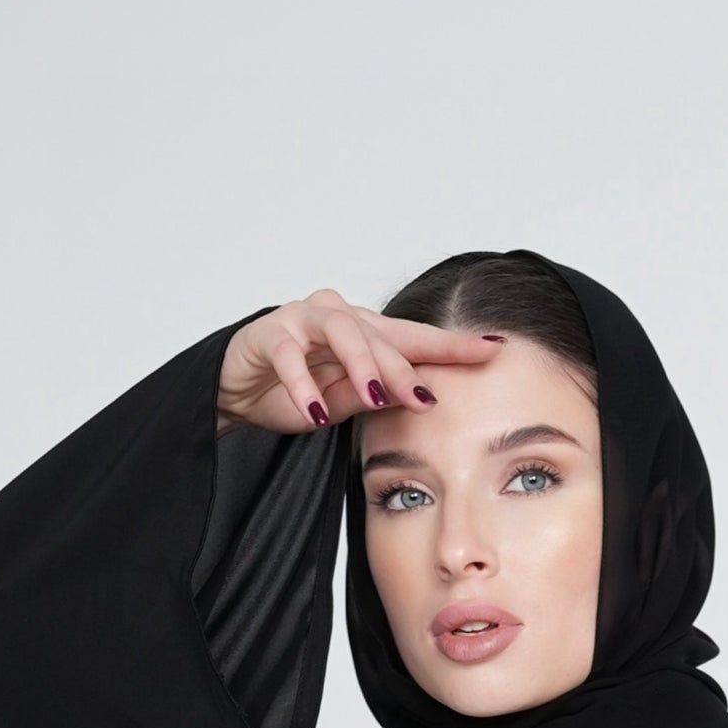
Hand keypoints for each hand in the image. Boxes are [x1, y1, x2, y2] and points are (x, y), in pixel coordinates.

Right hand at [215, 290, 500, 437]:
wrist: (234, 391)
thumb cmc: (289, 395)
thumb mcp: (337, 406)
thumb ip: (370, 397)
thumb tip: (411, 396)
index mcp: (364, 334)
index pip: (415, 339)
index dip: (452, 345)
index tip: (493, 350)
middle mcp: (339, 317)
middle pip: (382, 336)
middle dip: (405, 369)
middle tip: (426, 398)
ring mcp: (303, 319)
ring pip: (341, 331)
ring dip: (361, 364)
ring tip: (375, 396)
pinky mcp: (268, 333)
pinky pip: (289, 353)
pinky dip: (302, 381)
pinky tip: (313, 410)